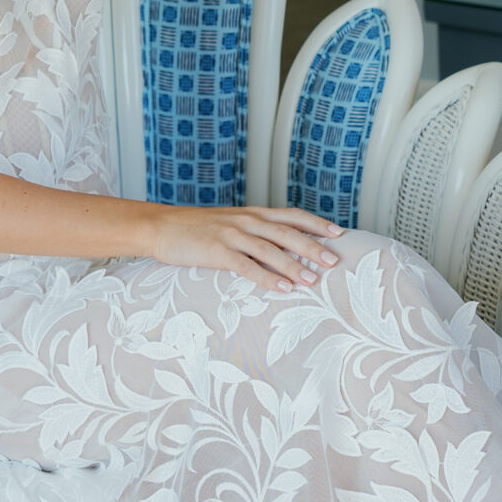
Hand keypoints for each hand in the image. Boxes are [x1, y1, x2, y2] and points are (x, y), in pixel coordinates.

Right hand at [144, 203, 340, 292]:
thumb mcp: (230, 224)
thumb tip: (281, 248)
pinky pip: (247, 266)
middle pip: (287, 232)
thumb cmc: (196, 229)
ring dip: (293, 265)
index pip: (292, 215)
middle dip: (313, 246)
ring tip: (313, 280)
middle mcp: (246, 221)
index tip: (340, 233)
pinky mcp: (217, 251)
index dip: (316, 223)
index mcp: (252, 213)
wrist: (161, 226)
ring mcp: (231, 235)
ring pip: (270, 249)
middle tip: (334, 261)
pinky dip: (266, 277)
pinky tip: (282, 288)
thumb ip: (254, 232)